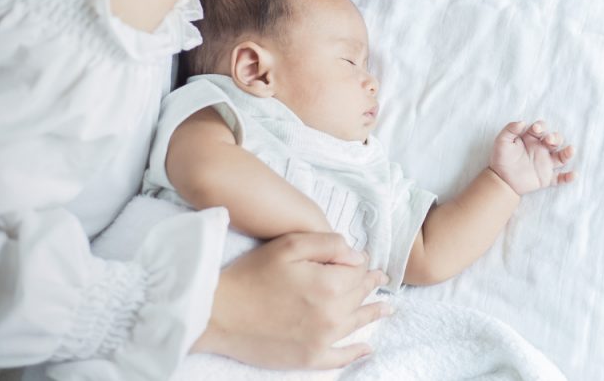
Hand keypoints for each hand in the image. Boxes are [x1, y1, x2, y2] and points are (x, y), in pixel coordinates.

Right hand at [192, 232, 391, 368]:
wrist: (217, 313)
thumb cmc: (252, 274)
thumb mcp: (291, 245)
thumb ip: (330, 245)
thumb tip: (359, 257)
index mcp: (330, 285)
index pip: (358, 272)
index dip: (361, 264)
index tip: (364, 261)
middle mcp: (332, 315)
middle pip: (359, 296)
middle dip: (370, 285)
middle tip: (380, 279)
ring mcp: (321, 340)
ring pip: (356, 323)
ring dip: (373, 313)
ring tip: (386, 308)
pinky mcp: (307, 358)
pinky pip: (340, 357)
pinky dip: (355, 353)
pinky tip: (366, 349)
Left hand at [488, 120, 575, 194]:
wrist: (500, 180)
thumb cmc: (501, 158)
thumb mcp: (502, 142)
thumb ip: (510, 130)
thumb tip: (522, 122)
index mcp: (531, 138)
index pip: (540, 128)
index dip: (540, 126)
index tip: (536, 129)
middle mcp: (542, 149)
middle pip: (555, 140)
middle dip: (555, 138)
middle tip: (549, 140)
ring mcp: (546, 163)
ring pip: (562, 156)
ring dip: (567, 153)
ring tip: (571, 150)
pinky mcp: (547, 178)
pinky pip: (560, 178)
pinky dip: (568, 177)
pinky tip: (574, 174)